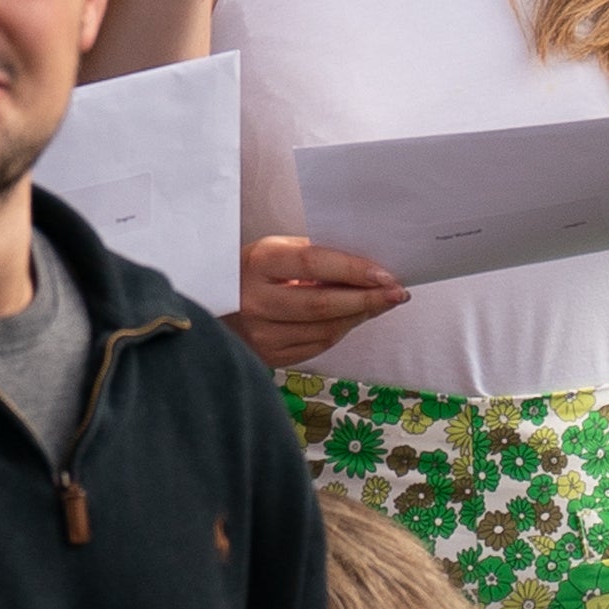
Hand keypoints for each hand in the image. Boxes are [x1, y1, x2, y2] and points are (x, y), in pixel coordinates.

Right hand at [232, 236, 407, 369]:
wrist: (211, 305)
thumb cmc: (250, 272)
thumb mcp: (272, 252)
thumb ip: (311, 257)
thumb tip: (365, 267)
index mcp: (257, 262)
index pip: (313, 264)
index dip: (353, 270)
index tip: (386, 274)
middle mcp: (256, 300)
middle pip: (323, 304)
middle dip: (367, 299)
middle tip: (398, 294)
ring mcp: (260, 333)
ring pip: (324, 330)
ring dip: (360, 316)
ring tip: (381, 304)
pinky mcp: (267, 356)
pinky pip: (317, 346)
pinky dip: (341, 331)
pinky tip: (353, 318)